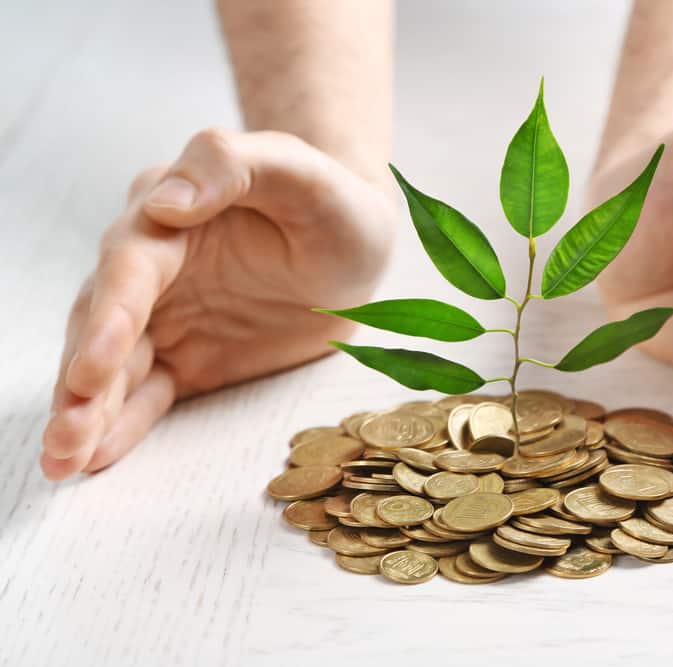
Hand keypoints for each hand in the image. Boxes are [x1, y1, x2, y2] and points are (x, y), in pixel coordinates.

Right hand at [42, 129, 393, 479]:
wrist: (357, 242)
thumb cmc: (331, 200)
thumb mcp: (299, 171)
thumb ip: (230, 166)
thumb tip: (166, 201)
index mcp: (172, 215)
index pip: (129, 269)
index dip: (109, 320)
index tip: (93, 370)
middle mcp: (155, 269)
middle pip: (104, 324)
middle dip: (82, 382)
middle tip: (64, 436)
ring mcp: (169, 317)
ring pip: (115, 368)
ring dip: (86, 413)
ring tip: (62, 461)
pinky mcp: (189, 358)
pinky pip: (149, 396)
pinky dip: (121, 427)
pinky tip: (92, 460)